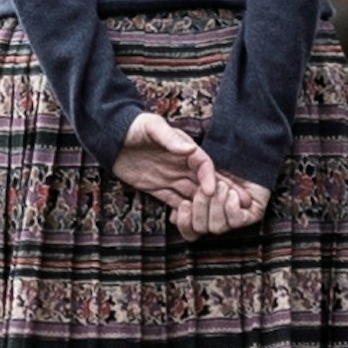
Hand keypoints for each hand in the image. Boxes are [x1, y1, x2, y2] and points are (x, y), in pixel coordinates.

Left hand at [110, 111, 266, 236]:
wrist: (112, 137)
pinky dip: (183, 212)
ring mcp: (171, 177)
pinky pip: (175, 202)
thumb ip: (169, 137)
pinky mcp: (158, 188)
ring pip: (192, 195)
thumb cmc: (133, 127)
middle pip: (203, 182)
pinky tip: (191, 222)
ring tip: (217, 220)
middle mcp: (181, 165)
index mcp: (184, 149)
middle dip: (219, 195)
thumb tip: (189, 149)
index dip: (211, 176)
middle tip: (235, 208)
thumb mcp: (151, 126)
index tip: (214, 190)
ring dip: (203, 206)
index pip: (203, 164)